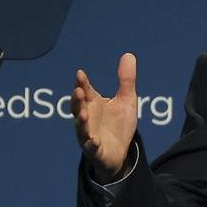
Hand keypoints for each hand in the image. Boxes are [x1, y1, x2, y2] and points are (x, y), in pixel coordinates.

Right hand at [72, 53, 138, 181]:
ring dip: (81, 121)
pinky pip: (91, 148)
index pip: (85, 91)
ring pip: (81, 128)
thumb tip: (129, 54)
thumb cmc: (119, 124)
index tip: (80, 74)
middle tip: (78, 91)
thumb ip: (126, 80)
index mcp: (93, 104)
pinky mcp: (95, 150)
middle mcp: (87, 118)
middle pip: (78, 107)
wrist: (120, 151)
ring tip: (83, 114)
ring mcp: (88, 135)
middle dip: (77, 100)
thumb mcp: (126, 100)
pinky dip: (91, 144)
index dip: (82, 83)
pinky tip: (94, 141)